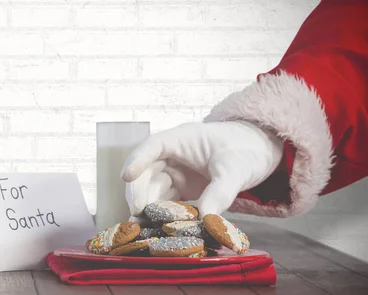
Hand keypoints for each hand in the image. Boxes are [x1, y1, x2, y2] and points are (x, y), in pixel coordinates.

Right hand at [121, 121, 283, 217]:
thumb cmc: (247, 149)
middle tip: (137, 214)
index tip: (126, 176)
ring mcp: (176, 173)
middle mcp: (173, 156)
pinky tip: (157, 228)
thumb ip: (220, 193)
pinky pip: (166, 202)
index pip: (152, 146)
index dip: (137, 159)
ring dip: (147, 207)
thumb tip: (206, 220)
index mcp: (182, 139)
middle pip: (146, 172)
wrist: (262, 152)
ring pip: (153, 189)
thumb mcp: (236, 170)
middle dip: (139, 192)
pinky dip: (161, 214)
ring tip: (143, 226)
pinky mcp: (182, 189)